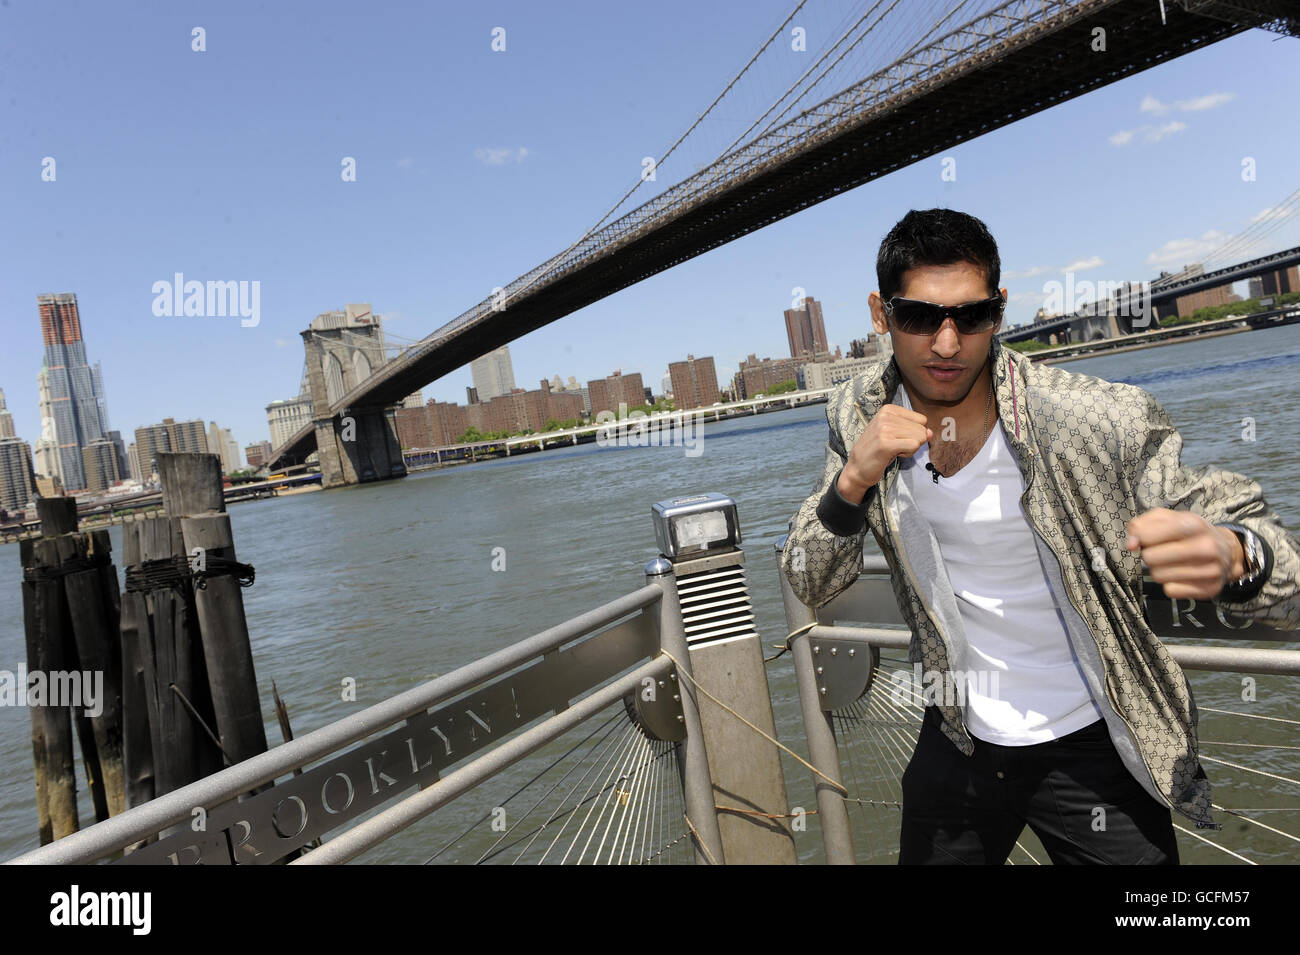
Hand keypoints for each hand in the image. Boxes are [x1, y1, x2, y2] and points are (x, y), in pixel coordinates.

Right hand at [838, 404, 932, 503]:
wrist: (857, 468)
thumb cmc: (877, 450)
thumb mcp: (895, 433)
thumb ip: (914, 429)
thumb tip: (931, 433)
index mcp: (888, 409)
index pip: (921, 419)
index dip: (913, 433)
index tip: (897, 438)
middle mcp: (885, 416)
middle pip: (922, 429)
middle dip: (912, 442)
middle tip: (894, 447)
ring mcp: (884, 429)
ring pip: (919, 438)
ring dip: (909, 449)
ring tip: (892, 451)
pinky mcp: (886, 444)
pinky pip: (914, 446)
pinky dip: (907, 454)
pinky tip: (893, 455)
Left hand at [1125, 508, 1244, 600]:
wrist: (1227, 550)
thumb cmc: (1190, 532)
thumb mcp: (1168, 518)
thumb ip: (1142, 525)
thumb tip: (1131, 544)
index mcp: (1193, 524)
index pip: (1146, 535)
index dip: (1140, 538)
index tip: (1147, 538)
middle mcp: (1205, 547)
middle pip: (1150, 558)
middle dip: (1149, 555)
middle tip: (1161, 552)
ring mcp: (1210, 570)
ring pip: (1158, 576)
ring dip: (1159, 570)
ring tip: (1172, 562)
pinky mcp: (1209, 589)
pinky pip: (1170, 591)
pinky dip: (1170, 584)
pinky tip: (1181, 575)